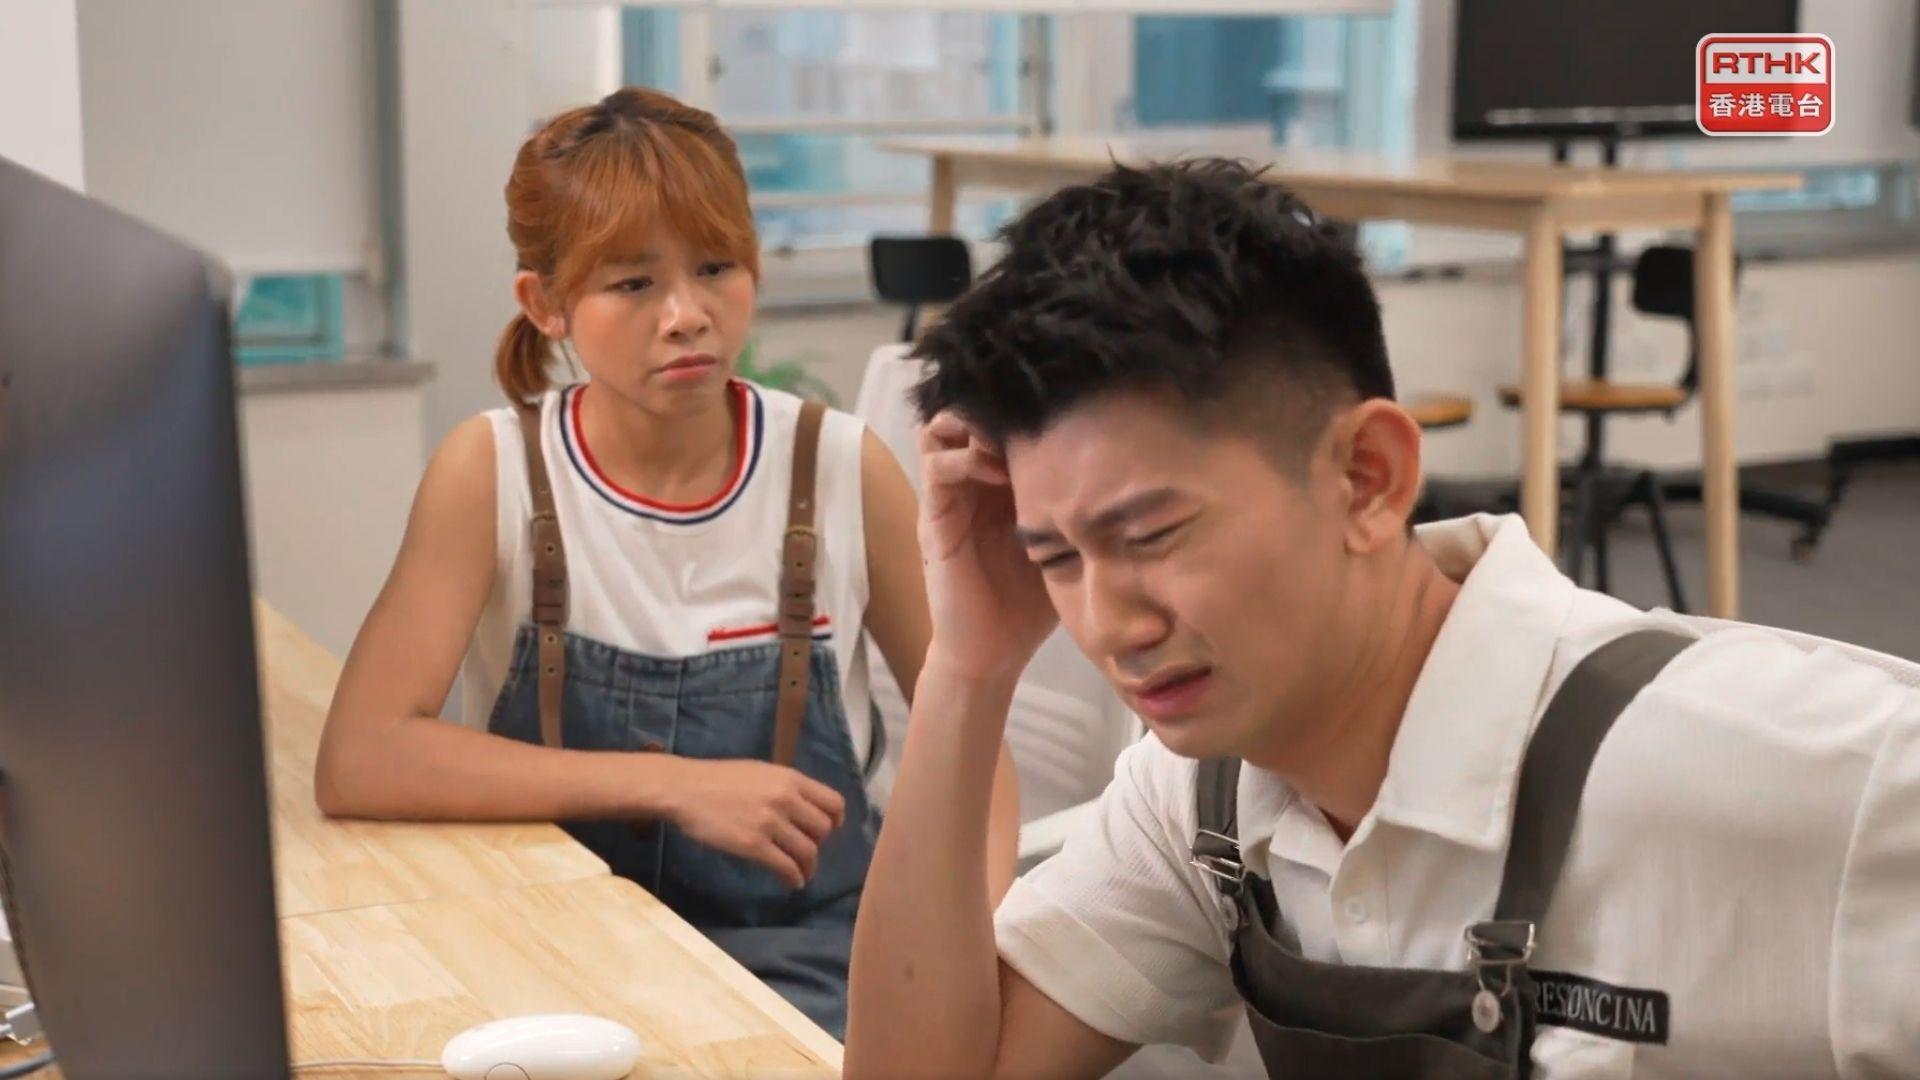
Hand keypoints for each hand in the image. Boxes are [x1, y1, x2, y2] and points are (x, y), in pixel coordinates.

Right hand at [668, 758, 846, 888]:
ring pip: (807, 851)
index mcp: (790, 778)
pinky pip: (786, 867)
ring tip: (802, 874)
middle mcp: (785, 798)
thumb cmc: (719, 780)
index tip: (830, 831)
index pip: (833, 802)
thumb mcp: (760, 772)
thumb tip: (805, 807)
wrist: (684, 789)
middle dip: (819, 845)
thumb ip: (785, 787)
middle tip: (807, 853)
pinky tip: (790, 882)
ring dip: (808, 867)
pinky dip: (793, 878)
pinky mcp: (753, 845)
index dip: (836, 820)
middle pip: (823, 830)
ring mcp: (770, 822)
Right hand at [917, 410, 1058, 684]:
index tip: (1064, 408)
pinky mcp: (934, 516)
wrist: (991, 652)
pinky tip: (999, 474)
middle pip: (968, 409)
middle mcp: (972, 480)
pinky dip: (966, 458)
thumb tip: (1136, 477)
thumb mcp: (1067, 544)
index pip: (1001, 420)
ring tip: (1012, 444)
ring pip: (942, 426)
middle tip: (1034, 418)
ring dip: (975, 424)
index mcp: (1001, 482)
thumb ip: (1083, 509)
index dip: (1026, 405)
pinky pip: (936, 465)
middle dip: (997, 404)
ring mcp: (949, 495)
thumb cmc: (1030, 604)